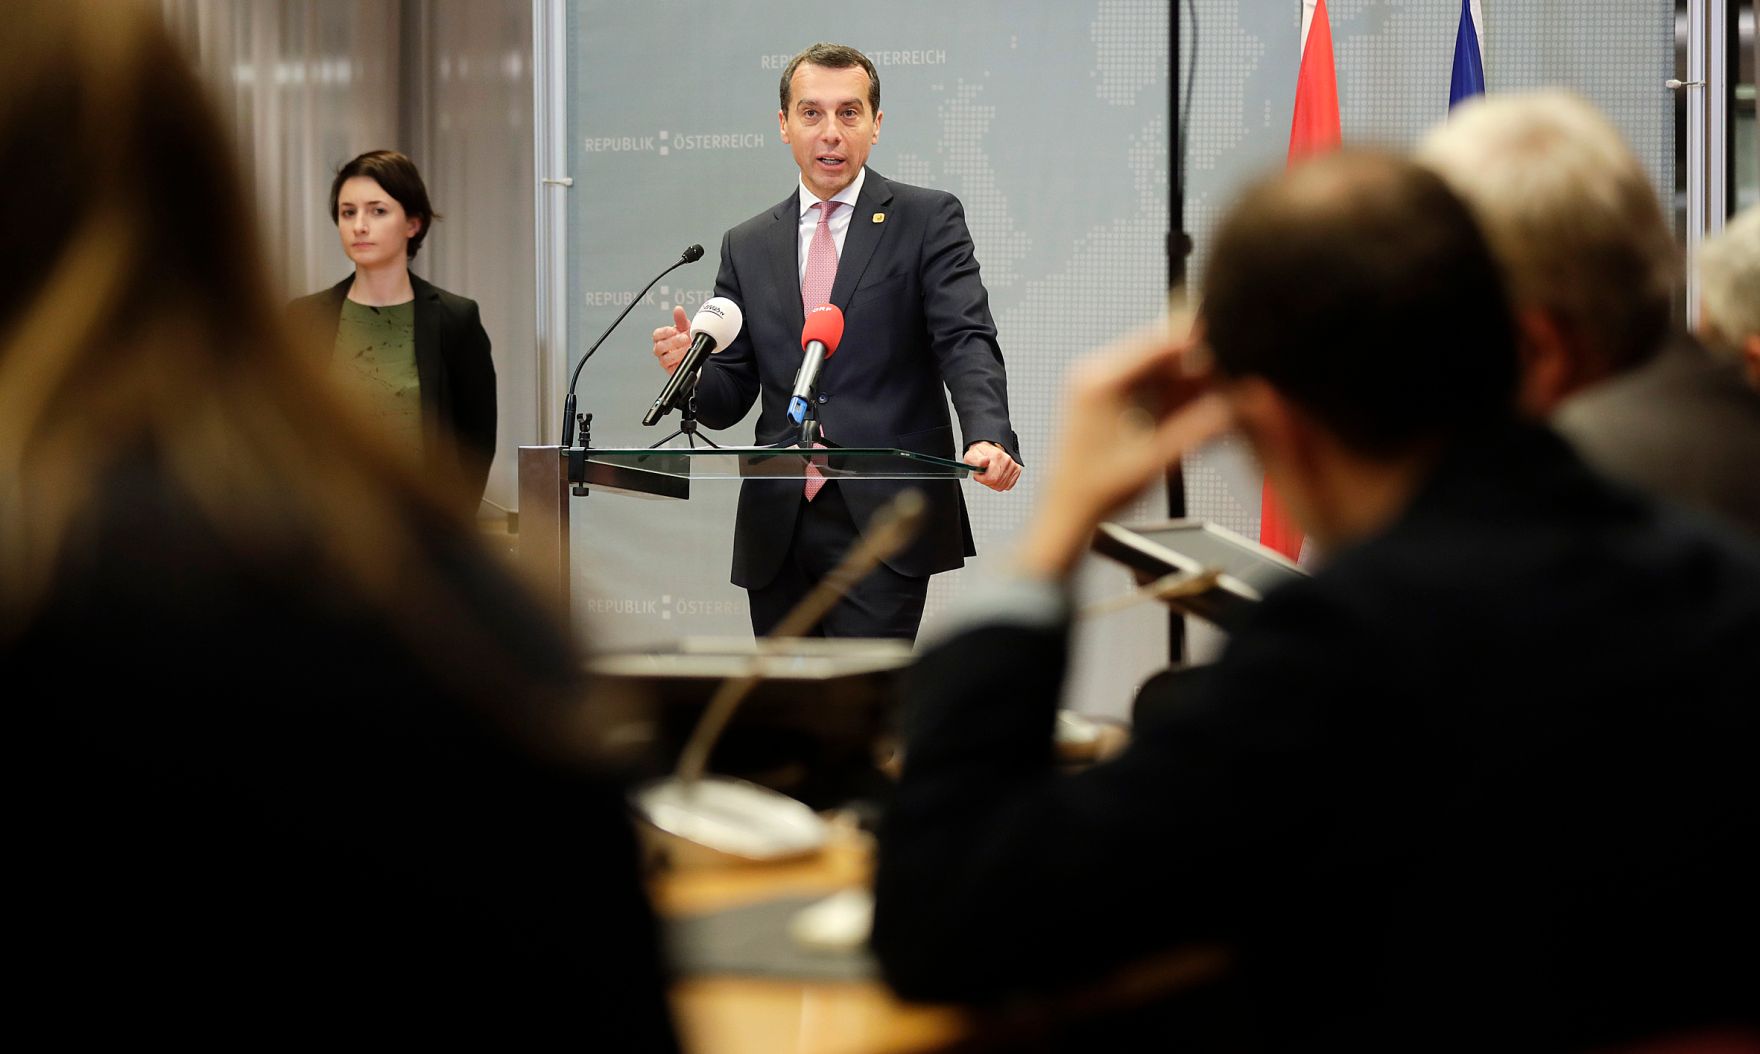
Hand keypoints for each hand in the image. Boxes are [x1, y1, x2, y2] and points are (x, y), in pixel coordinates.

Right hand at [650, 305, 691, 374]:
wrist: (693, 353)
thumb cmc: (685, 341)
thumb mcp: (684, 328)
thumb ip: (680, 319)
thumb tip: (678, 310)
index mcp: (661, 338)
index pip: (656, 335)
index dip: (664, 332)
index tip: (673, 330)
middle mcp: (661, 349)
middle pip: (659, 347)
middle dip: (673, 342)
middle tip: (685, 338)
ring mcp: (665, 360)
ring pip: (664, 358)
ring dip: (677, 353)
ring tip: (688, 348)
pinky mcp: (670, 369)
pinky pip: (671, 368)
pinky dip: (679, 361)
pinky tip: (686, 356)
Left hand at [963, 441, 1022, 491]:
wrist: (986, 451)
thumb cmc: (978, 455)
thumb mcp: (971, 456)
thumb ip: (977, 460)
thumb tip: (985, 461)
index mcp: (996, 455)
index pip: (991, 478)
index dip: (981, 478)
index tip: (978, 473)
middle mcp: (1007, 459)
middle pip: (996, 483)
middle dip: (987, 481)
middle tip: (983, 474)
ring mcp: (1013, 465)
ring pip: (1002, 486)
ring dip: (993, 483)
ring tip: (990, 474)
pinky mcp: (1017, 470)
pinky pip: (1008, 485)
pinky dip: (1001, 484)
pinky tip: (997, 476)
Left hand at [1016, 320, 1232, 578]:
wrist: (1067, 512)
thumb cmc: (1095, 491)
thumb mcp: (1155, 459)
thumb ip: (1196, 430)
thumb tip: (1230, 409)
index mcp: (1098, 382)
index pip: (1155, 344)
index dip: (1193, 344)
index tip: (1221, 348)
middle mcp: (1089, 375)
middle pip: (1152, 351)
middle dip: (1187, 365)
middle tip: (1219, 380)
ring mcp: (1089, 383)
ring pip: (1146, 365)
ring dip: (1176, 378)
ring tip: (1203, 399)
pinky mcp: (1094, 396)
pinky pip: (1135, 379)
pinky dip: (1160, 389)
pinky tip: (1179, 409)